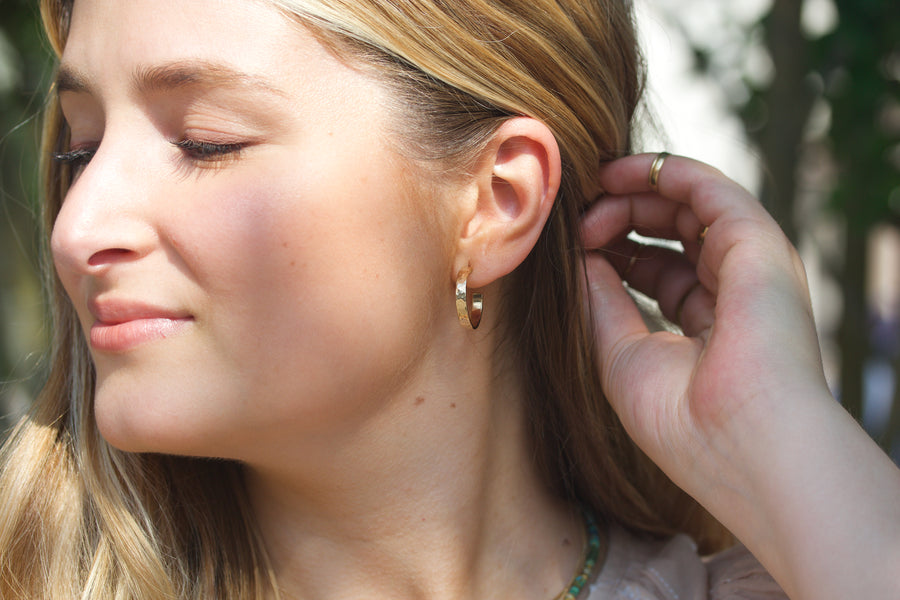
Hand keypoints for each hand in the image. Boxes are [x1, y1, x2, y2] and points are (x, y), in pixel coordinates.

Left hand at [582, 153, 825, 489]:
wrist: (738, 442)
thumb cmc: (679, 416)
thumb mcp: (621, 354)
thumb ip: (601, 302)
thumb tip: (577, 260)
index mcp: (708, 325)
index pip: (658, 272)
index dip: (614, 251)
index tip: (571, 244)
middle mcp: (733, 290)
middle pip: (671, 235)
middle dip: (618, 219)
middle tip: (574, 220)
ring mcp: (748, 264)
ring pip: (688, 205)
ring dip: (632, 194)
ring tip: (587, 196)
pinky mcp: (756, 240)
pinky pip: (706, 188)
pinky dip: (661, 172)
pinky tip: (615, 173)